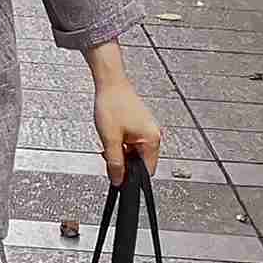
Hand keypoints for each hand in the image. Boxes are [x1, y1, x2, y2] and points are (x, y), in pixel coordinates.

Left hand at [90, 60, 164, 182]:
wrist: (110, 82)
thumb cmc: (112, 104)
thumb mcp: (110, 139)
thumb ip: (114, 162)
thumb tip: (118, 180)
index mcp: (151, 140)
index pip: (146, 171)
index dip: (131, 176)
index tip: (118, 176)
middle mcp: (153, 135)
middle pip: (140, 162)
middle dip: (123, 162)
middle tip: (109, 154)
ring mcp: (147, 129)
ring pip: (134, 152)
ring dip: (121, 152)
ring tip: (109, 140)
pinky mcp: (140, 124)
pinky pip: (132, 142)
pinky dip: (121, 143)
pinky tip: (112, 135)